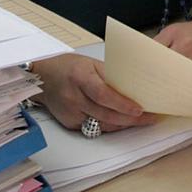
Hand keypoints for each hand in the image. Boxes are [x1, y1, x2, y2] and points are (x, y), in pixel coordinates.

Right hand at [32, 54, 155, 131]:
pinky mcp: (70, 123)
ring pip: (101, 124)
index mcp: (80, 77)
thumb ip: (110, 75)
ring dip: (123, 124)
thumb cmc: (68, 67)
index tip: (140, 109)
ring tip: (142, 121)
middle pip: (105, 114)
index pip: (103, 94)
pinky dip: (109, 125)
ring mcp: (71, 113)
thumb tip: (134, 85)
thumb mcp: (91, 63)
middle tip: (150, 118)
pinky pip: (94, 128)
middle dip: (130, 119)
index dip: (122, 104)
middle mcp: (74, 97)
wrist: (42, 78)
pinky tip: (121, 122)